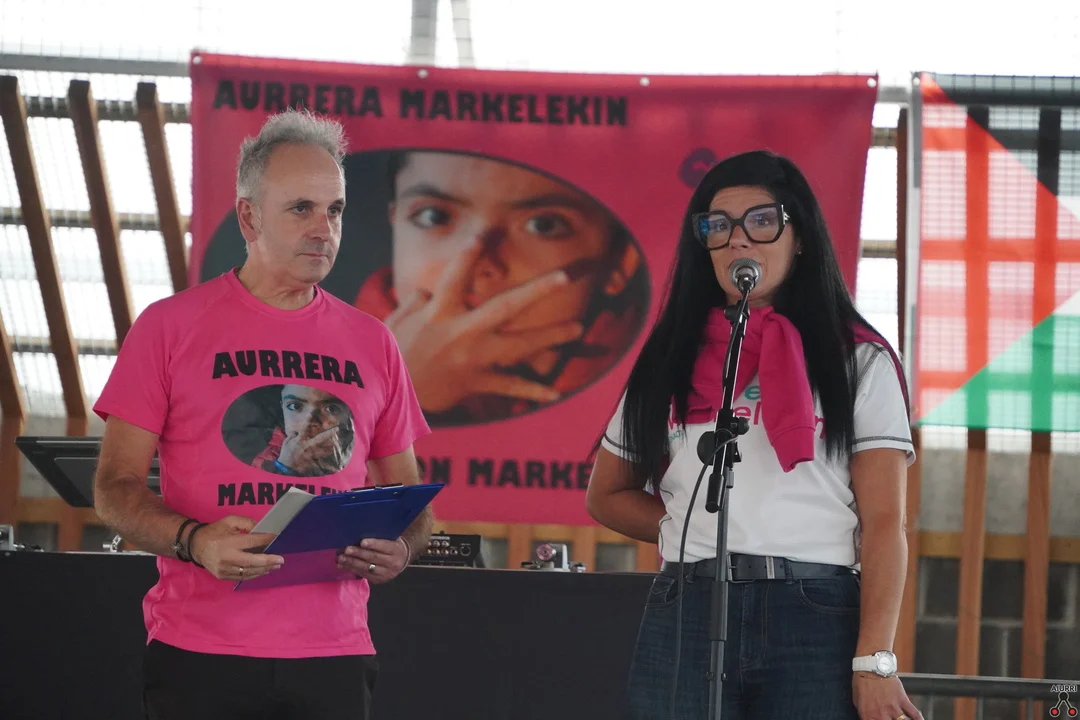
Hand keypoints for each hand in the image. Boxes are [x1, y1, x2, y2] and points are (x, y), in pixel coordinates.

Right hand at [189, 515, 283, 581]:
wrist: (196, 546)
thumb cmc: (214, 532)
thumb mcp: (229, 521)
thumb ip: (245, 522)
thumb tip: (260, 529)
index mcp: (228, 542)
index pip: (251, 542)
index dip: (265, 540)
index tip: (276, 538)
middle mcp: (226, 557)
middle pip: (251, 561)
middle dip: (268, 561)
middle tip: (281, 560)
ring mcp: (224, 569)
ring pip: (248, 571)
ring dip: (264, 569)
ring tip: (275, 566)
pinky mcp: (222, 576)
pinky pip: (242, 577)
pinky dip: (254, 574)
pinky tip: (263, 570)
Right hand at [278, 425, 342, 474]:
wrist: (287, 467)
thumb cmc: (286, 454)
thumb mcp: (286, 442)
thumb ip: (293, 435)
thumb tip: (296, 431)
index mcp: (299, 440)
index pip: (304, 428)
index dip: (308, 419)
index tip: (312, 411)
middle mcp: (307, 445)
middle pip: (320, 438)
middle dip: (328, 433)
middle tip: (337, 429)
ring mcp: (311, 453)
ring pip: (325, 448)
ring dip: (332, 444)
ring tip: (338, 439)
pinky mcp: (313, 459)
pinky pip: (323, 456)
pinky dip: (328, 453)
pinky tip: (333, 449)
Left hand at [337, 537, 408, 584]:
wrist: (402, 560)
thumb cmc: (392, 545)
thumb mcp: (391, 539)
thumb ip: (380, 537)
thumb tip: (360, 533)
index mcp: (396, 550)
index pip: (384, 546)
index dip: (373, 544)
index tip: (362, 542)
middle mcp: (393, 563)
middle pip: (374, 558)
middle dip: (358, 554)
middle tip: (346, 550)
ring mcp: (386, 574)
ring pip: (367, 568)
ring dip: (352, 563)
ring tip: (340, 558)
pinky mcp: (379, 580)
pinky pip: (363, 574)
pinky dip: (351, 569)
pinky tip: (342, 565)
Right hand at [385, 239, 583, 411]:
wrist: (388, 396)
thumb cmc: (389, 355)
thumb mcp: (395, 322)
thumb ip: (415, 303)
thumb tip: (429, 291)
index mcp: (439, 313)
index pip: (456, 276)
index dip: (470, 254)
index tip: (486, 233)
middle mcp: (462, 332)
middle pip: (505, 306)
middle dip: (536, 291)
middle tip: (563, 277)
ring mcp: (473, 358)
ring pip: (519, 346)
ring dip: (549, 336)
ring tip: (577, 328)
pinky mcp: (476, 382)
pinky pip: (508, 386)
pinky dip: (531, 391)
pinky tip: (554, 393)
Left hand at [853, 673, 922, 719]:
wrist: (871, 666)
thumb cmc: (862, 680)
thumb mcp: (857, 699)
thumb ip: (864, 712)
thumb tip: (868, 717)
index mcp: (868, 714)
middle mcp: (881, 714)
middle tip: (893, 718)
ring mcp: (893, 707)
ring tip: (903, 718)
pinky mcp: (902, 700)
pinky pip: (914, 713)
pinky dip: (918, 718)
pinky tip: (920, 719)